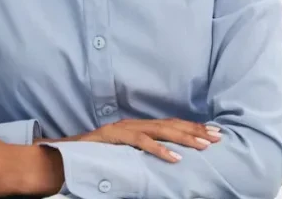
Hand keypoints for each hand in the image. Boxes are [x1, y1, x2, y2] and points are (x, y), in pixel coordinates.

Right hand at [49, 118, 221, 162]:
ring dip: (183, 138)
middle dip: (195, 131)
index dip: (192, 127)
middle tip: (217, 138)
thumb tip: (165, 157)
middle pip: (170, 124)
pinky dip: (158, 149)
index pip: (170, 124)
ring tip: (203, 146)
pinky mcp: (114, 137)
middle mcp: (132, 123)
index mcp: (136, 126)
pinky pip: (139, 142)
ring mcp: (123, 128)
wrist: (64, 155)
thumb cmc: (94, 157)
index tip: (214, 133)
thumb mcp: (123, 153)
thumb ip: (141, 151)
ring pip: (159, 130)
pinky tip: (174, 158)